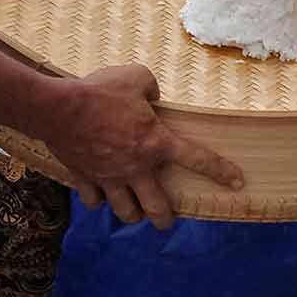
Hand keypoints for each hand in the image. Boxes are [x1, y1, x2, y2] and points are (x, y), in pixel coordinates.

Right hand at [37, 64, 244, 226]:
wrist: (58, 109)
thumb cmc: (100, 91)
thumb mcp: (135, 77)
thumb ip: (151, 87)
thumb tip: (153, 96)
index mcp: (156, 143)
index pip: (198, 160)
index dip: (221, 172)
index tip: (238, 183)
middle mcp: (136, 168)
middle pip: (158, 207)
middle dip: (164, 219)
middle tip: (166, 220)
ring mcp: (110, 177)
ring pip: (126, 211)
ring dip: (132, 214)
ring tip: (134, 212)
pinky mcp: (85, 178)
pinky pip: (93, 200)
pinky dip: (97, 200)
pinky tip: (98, 196)